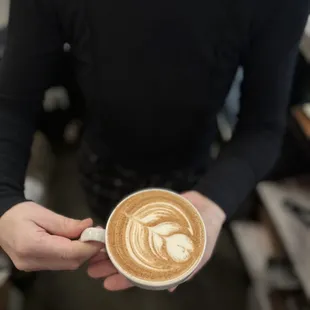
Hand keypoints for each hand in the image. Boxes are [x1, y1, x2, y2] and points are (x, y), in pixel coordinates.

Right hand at [0, 202, 102, 270]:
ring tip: (89, 236)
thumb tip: (89, 226)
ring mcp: (33, 267)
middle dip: (88, 250)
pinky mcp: (35, 267)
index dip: (89, 246)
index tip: (101, 235)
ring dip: (82, 252)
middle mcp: (32, 261)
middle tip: (97, 234)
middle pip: (70, 262)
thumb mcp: (44, 213)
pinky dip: (72, 254)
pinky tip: (76, 242)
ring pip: (67, 265)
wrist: (0, 221)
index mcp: (33, 246)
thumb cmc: (21, 213)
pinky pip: (60, 264)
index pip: (69, 252)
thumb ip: (67, 223)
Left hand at [87, 191, 225, 290]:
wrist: (208, 203)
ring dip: (111, 247)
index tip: (107, 283)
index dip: (124, 280)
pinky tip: (108, 231)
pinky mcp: (148, 218)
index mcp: (163, 261)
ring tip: (95, 250)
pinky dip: (119, 228)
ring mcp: (150, 233)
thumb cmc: (206, 231)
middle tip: (92, 268)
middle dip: (110, 264)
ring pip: (126, 242)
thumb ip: (186, 269)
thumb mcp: (201, 253)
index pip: (141, 274)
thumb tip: (169, 288)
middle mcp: (154, 248)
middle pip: (129, 258)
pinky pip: (132, 224)